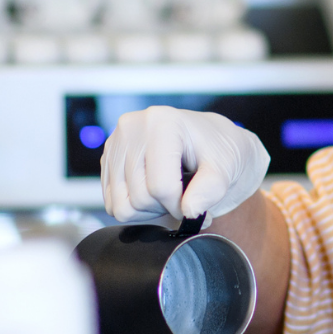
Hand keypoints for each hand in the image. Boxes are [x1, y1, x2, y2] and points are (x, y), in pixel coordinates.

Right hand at [101, 106, 269, 223]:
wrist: (207, 142)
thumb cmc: (217, 152)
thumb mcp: (224, 169)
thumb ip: (210, 190)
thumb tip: (190, 211)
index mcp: (162, 122)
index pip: (161, 186)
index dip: (180, 206)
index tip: (195, 204)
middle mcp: (132, 127)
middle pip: (139, 198)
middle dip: (165, 207)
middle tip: (182, 195)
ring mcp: (115, 142)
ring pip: (121, 205)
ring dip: (148, 209)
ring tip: (167, 191)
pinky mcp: (107, 158)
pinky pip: (111, 203)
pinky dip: (133, 207)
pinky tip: (152, 190)